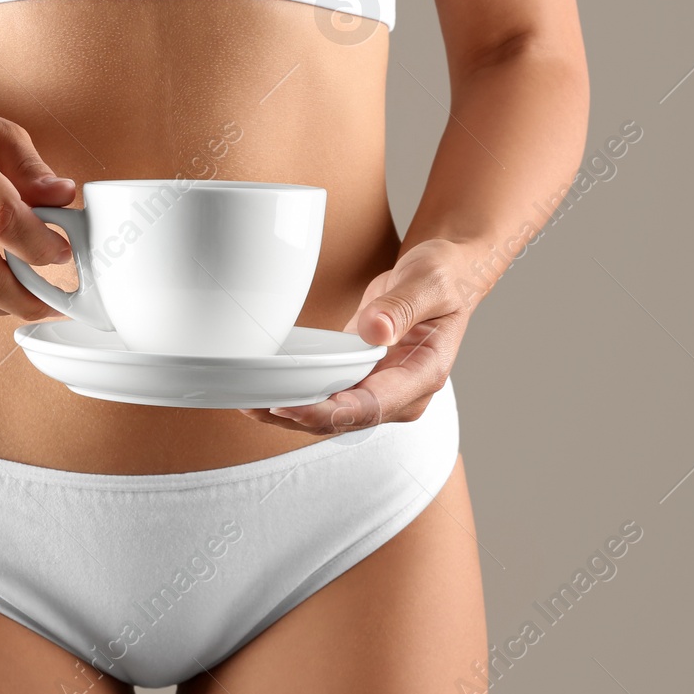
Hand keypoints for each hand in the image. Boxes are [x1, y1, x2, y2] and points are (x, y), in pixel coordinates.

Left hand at [243, 238, 482, 434]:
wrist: (444, 274)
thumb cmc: (442, 276)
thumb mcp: (429, 282)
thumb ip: (402, 307)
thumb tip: (374, 332)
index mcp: (423, 375)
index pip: (372, 407)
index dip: (329, 412)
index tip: (292, 406)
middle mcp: (401, 393)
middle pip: (345, 419)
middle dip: (301, 417)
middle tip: (256, 406)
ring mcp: (381, 388)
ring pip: (331, 414)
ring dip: (292, 413)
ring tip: (248, 404)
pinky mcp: (362, 377)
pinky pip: (327, 394)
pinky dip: (298, 396)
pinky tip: (265, 392)